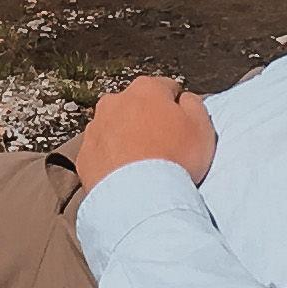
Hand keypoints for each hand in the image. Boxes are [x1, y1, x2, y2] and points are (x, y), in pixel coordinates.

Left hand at [75, 75, 216, 190]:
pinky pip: (100, 153)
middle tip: (162, 148)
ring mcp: (95, 128)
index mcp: (145, 89)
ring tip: (141, 165)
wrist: (140, 198)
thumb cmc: (176, 159)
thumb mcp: (202, 127)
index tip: (182, 128)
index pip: (167, 89)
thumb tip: (184, 98)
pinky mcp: (84, 155)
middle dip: (147, 120)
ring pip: (114, 128)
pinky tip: (125, 176)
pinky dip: (110, 160)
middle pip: (136, 107)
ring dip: (126, 139)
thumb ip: (194, 103)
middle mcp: (114, 101)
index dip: (177, 109)